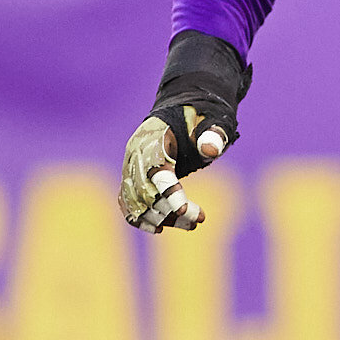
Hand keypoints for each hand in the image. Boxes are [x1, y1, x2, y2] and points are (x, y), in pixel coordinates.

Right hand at [119, 112, 226, 232]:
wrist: (178, 111)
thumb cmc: (197, 118)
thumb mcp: (210, 121)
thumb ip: (212, 134)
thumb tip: (211, 150)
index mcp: (153, 139)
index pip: (158, 172)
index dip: (170, 193)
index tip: (183, 211)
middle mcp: (135, 155)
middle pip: (146, 192)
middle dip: (170, 211)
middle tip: (199, 220)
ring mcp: (129, 166)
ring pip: (137, 202)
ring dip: (160, 218)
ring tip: (192, 224)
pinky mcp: (130, 177)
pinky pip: (127, 202)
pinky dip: (140, 218)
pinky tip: (161, 228)